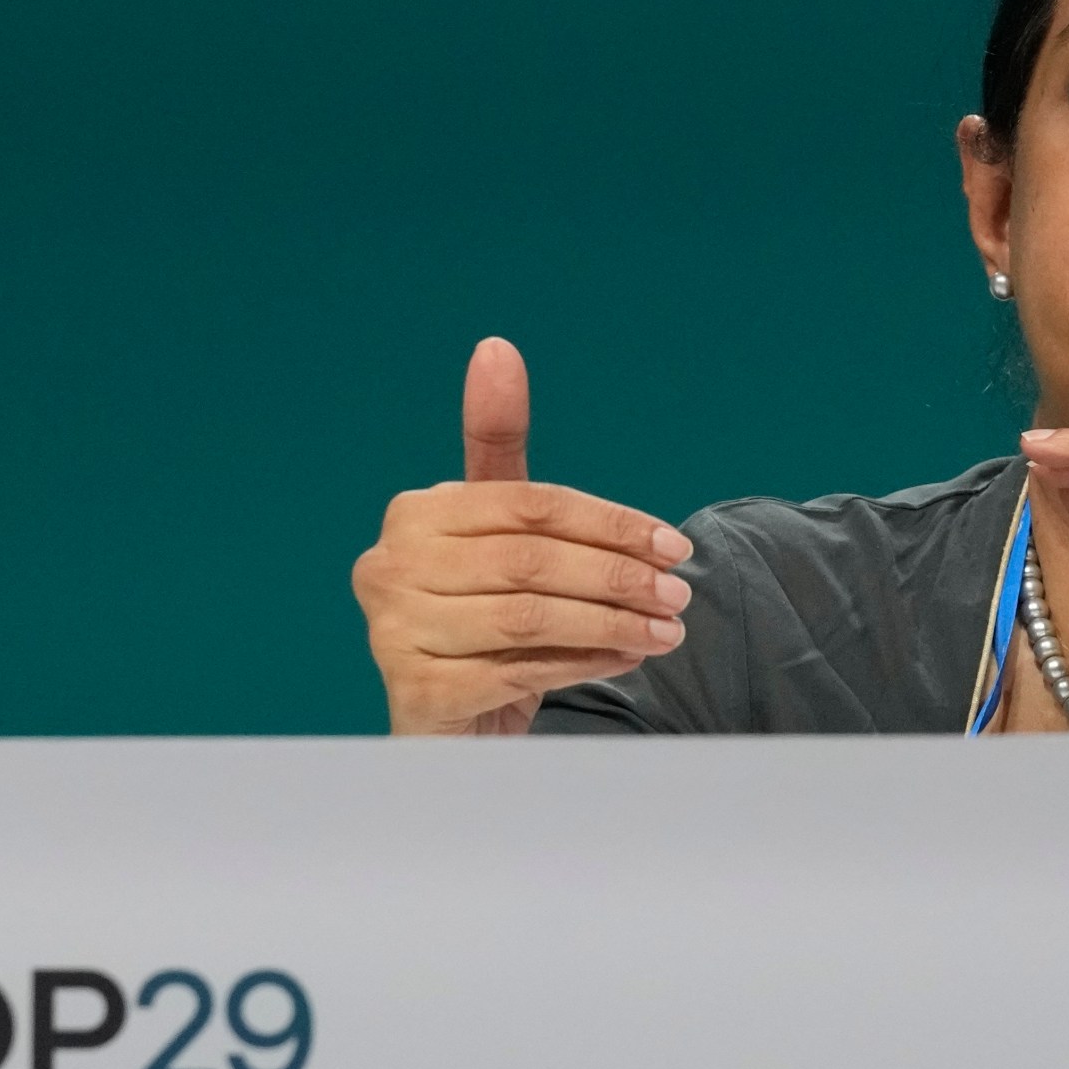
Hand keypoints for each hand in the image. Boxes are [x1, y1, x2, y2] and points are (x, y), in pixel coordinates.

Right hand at [353, 338, 693, 734]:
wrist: (452, 721)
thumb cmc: (483, 615)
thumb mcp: (499, 531)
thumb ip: (498, 447)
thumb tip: (496, 347)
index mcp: (414, 514)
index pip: (532, 504)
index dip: (612, 523)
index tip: (674, 545)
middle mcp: (389, 566)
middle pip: (533, 559)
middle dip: (619, 577)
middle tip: (680, 596)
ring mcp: (394, 632)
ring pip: (529, 615)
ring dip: (612, 623)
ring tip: (666, 631)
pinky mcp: (416, 692)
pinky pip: (518, 670)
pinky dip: (583, 663)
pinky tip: (625, 659)